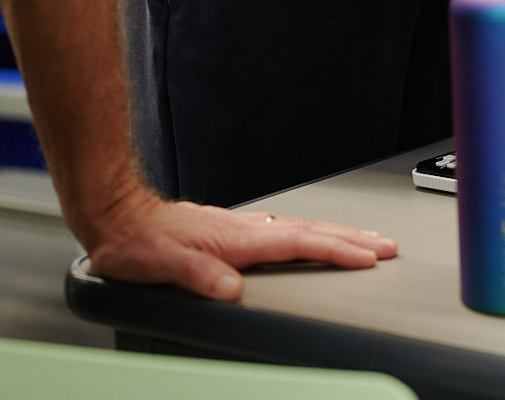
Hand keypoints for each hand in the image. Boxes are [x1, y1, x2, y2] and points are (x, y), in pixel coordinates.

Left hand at [81, 188, 396, 300]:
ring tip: (366, 239)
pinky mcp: (233, 231)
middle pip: (311, 231)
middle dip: (353, 239)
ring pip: (302, 228)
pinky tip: (314, 237)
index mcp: (236, 239)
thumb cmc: (135, 241)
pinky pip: (287, 230)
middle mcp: (245, 230)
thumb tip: (232, 290)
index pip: (298, 244)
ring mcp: (241, 228)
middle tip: (387, 245)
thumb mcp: (161, 265)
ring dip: (339, 233)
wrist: (117, 214)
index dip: (337, 251)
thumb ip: (199, 276)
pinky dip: (313, 233)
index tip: (369, 257)